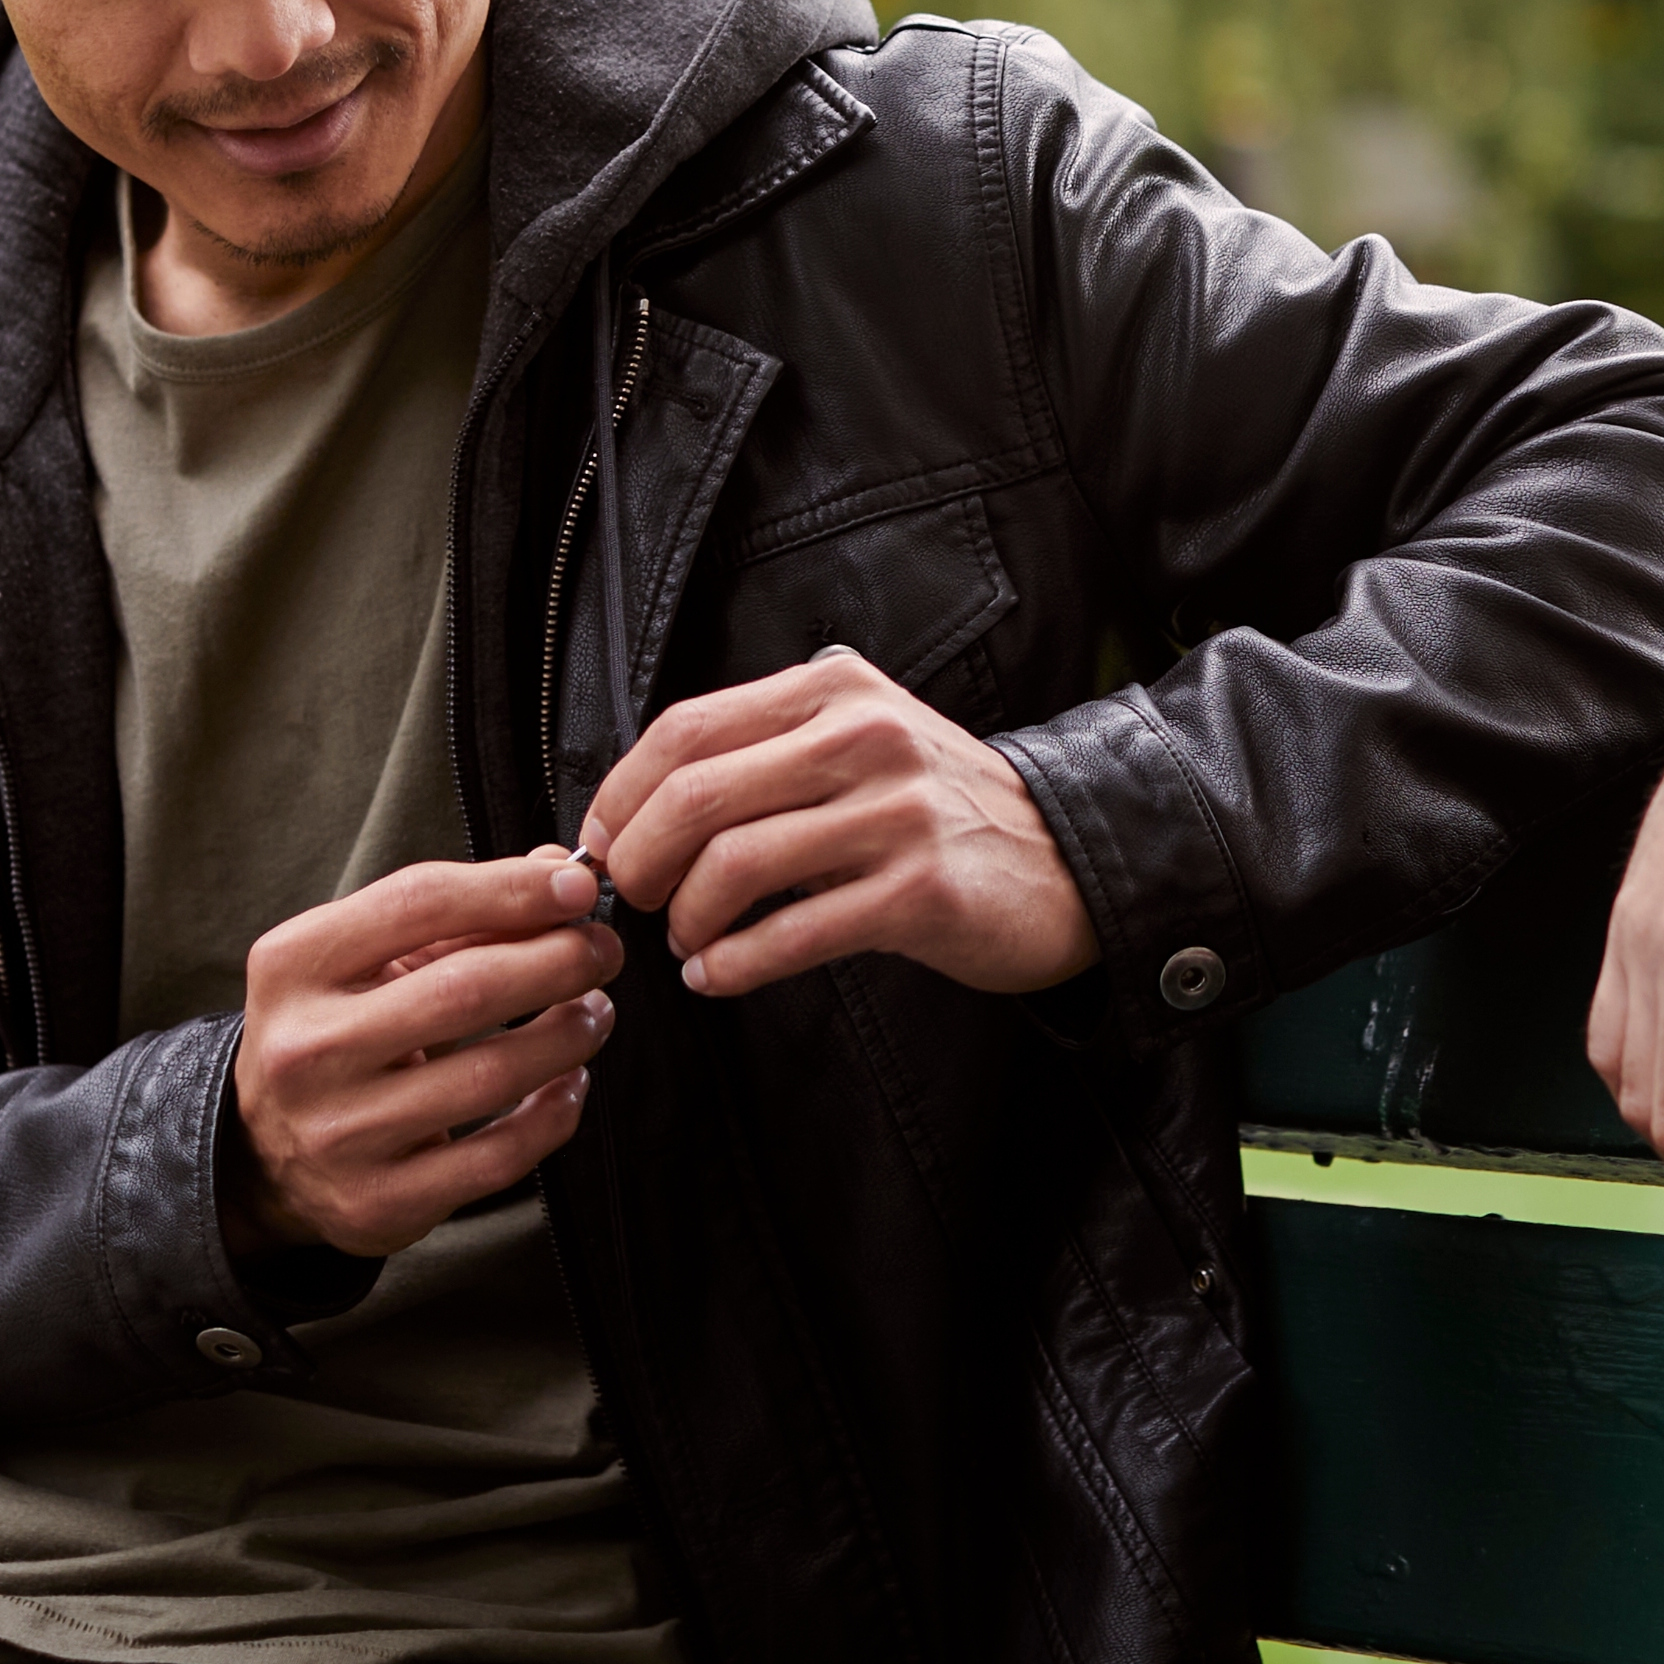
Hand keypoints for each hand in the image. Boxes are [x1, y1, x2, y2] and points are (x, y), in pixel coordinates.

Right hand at [226, 848, 618, 1256]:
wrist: (264, 1153)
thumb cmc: (335, 1028)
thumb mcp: (366, 957)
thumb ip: (458, 911)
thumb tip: (559, 872)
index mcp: (295, 964)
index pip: (419, 902)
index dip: (512, 889)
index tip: (579, 885)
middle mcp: (307, 1049)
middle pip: (466, 990)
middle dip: (559, 962)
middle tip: (603, 951)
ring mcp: (341, 1132)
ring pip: (492, 1075)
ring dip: (567, 1035)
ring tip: (593, 1012)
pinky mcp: (379, 1201)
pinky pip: (498, 1157)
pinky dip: (554, 1115)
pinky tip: (569, 1082)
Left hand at [581, 646, 1100, 999]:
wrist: (1064, 860)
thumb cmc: (935, 810)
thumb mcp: (855, 743)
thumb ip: (761, 757)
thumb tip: (629, 812)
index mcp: (834, 689)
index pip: (685, 729)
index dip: (620, 793)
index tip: (599, 842)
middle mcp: (864, 736)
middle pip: (696, 796)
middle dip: (636, 862)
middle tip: (630, 901)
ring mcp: (896, 813)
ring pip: (734, 867)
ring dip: (684, 920)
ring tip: (686, 943)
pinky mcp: (919, 892)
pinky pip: (792, 934)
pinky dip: (733, 965)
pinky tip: (719, 975)